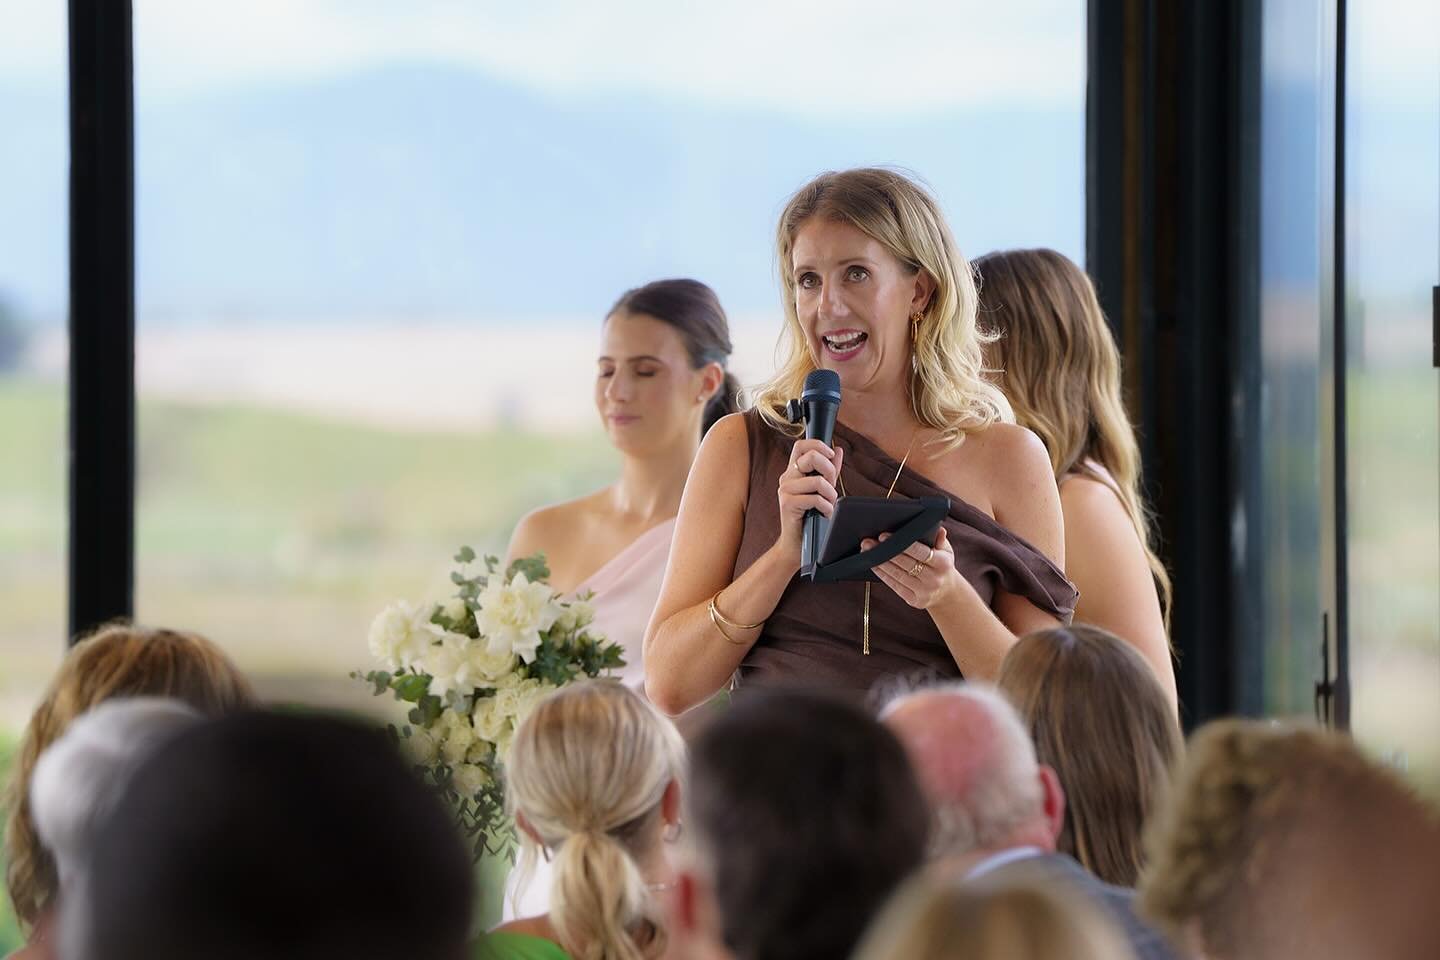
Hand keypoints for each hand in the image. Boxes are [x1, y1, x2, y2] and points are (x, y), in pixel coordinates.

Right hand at [775, 439, 843, 559]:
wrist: (796, 544)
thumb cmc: (809, 517)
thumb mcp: (822, 490)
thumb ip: (829, 470)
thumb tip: (839, 451)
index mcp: (793, 471)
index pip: (801, 445)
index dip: (818, 445)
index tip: (831, 455)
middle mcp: (787, 478)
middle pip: (811, 457)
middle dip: (829, 470)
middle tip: (832, 486)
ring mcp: (785, 490)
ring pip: (817, 481)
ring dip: (830, 495)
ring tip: (828, 505)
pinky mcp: (787, 504)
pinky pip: (815, 498)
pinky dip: (826, 507)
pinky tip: (825, 513)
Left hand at [861, 527, 969, 610]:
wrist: (946, 592)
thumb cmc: (942, 565)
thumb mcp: (946, 550)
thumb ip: (940, 539)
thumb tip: (939, 529)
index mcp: (943, 563)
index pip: (921, 552)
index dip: (902, 544)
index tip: (884, 536)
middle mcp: (934, 579)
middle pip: (905, 564)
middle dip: (885, 551)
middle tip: (868, 543)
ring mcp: (924, 592)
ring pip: (897, 575)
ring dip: (880, 563)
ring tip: (867, 552)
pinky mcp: (914, 600)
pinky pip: (895, 586)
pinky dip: (882, 575)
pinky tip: (874, 565)